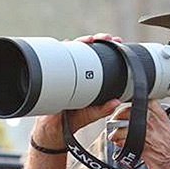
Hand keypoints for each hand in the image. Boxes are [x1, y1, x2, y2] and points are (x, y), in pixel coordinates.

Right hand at [30, 34, 123, 150]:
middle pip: (87, 51)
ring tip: (90, 39)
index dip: (108, 50)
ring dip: (81, 41)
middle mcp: (76, 73)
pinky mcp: (52, 75)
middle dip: (97, 40)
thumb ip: (103, 109)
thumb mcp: (90, 115)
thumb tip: (116, 102)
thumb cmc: (71, 121)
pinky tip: (67, 43)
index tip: (117, 43)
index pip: (100, 60)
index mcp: (88, 80)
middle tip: (107, 38)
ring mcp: (63, 73)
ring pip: (72, 51)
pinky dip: (61, 49)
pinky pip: (55, 59)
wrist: (52, 130)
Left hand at [108, 100, 169, 168]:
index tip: (125, 109)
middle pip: (131, 110)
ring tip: (115, 137)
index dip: (131, 103)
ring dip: (116, 131)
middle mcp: (157, 124)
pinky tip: (121, 146)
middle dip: (118, 116)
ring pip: (126, 125)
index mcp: (163, 119)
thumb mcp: (168, 133)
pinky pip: (126, 141)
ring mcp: (151, 136)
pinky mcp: (145, 149)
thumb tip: (140, 119)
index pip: (145, 101)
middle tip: (115, 123)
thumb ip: (156, 124)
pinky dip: (119, 143)